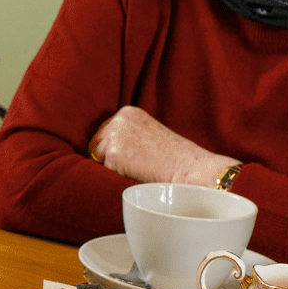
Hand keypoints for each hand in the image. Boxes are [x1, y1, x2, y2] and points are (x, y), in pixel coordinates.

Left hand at [88, 106, 236, 186]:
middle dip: (108, 157)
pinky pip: (103, 170)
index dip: (114, 148)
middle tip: (134, 165)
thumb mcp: (149, 133)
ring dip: (111, 167)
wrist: (190, 169)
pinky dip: (115, 176)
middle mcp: (118, 119)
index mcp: (128, 112)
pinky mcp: (113, 153)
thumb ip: (129, 133)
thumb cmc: (174, 157)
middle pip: (96, 143)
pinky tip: (135, 174)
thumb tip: (105, 146)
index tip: (132, 156)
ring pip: (97, 157)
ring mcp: (114, 135)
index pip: (105, 132)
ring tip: (137, 169)